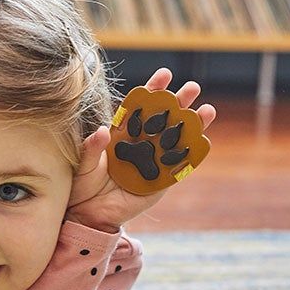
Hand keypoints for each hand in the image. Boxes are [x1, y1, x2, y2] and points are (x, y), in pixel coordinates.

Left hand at [66, 67, 216, 232]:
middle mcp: (141, 145)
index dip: (152, 92)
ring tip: (207, 110)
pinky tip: (203, 141)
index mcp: (122, 135)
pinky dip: (191, 156)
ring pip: (175, 141)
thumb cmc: (83, 185)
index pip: (139, 109)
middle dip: (178, 103)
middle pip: (163, 120)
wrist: (88, 214)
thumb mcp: (83, 164)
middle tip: (192, 87)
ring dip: (192, 126)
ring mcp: (153, 162)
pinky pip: (178, 168)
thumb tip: (103, 130)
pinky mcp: (160, 182)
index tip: (165, 75)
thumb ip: (92, 147)